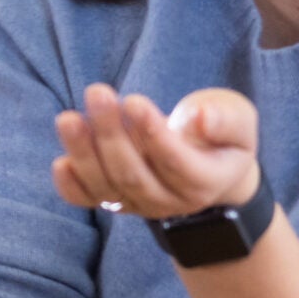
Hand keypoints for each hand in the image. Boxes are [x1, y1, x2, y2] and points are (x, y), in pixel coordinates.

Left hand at [53, 85, 260, 219]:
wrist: (209, 168)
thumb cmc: (222, 136)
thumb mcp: (238, 121)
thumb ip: (224, 120)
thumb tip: (197, 117)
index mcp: (205, 181)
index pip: (176, 163)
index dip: (153, 134)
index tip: (134, 101)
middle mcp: (169, 200)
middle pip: (133, 174)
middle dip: (111, 134)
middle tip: (98, 93)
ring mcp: (139, 204)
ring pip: (107, 186)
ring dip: (84, 152)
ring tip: (68, 119)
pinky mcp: (114, 200)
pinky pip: (88, 200)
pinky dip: (71, 186)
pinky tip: (60, 163)